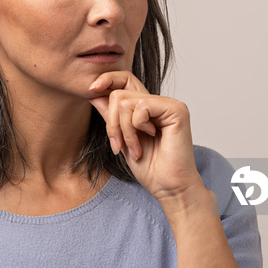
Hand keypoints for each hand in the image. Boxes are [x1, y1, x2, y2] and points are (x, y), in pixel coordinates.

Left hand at [88, 70, 204, 201]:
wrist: (169, 188)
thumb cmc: (150, 168)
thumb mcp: (121, 138)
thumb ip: (111, 115)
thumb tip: (94, 93)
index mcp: (147, 107)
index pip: (124, 79)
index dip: (106, 79)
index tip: (90, 90)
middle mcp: (158, 102)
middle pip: (118, 94)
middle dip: (112, 123)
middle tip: (119, 145)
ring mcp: (168, 104)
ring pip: (125, 102)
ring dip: (124, 131)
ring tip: (136, 148)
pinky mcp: (176, 109)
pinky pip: (141, 107)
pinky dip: (137, 128)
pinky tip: (151, 139)